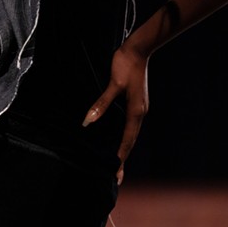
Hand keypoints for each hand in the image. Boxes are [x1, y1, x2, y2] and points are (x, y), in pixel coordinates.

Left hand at [83, 43, 148, 184]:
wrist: (139, 49)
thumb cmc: (126, 64)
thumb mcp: (113, 84)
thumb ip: (101, 104)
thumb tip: (87, 122)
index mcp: (136, 111)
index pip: (127, 140)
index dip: (120, 157)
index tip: (116, 174)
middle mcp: (140, 112)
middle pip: (131, 140)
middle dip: (123, 158)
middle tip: (117, 177)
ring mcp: (140, 107)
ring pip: (131, 133)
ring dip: (124, 148)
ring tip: (116, 163)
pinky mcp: (136, 102)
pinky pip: (130, 124)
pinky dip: (124, 135)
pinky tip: (117, 138)